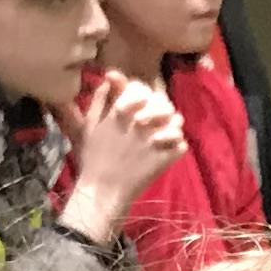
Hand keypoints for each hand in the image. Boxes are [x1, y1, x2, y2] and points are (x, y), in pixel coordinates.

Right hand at [59, 71, 185, 230]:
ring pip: (176, 121)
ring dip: (172, 125)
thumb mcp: (89, 126)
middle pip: (163, 102)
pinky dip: (176, 146)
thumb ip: (99, 100)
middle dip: (161, 107)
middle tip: (155, 119)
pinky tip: (168, 150)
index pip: (140, 87)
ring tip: (164, 133)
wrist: (102, 192)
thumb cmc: (93, 158)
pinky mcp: (164, 159)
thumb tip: (109, 78)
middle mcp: (139, 122)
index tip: (139, 102)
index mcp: (120, 111)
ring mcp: (154, 140)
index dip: (142, 92)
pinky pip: (181, 145)